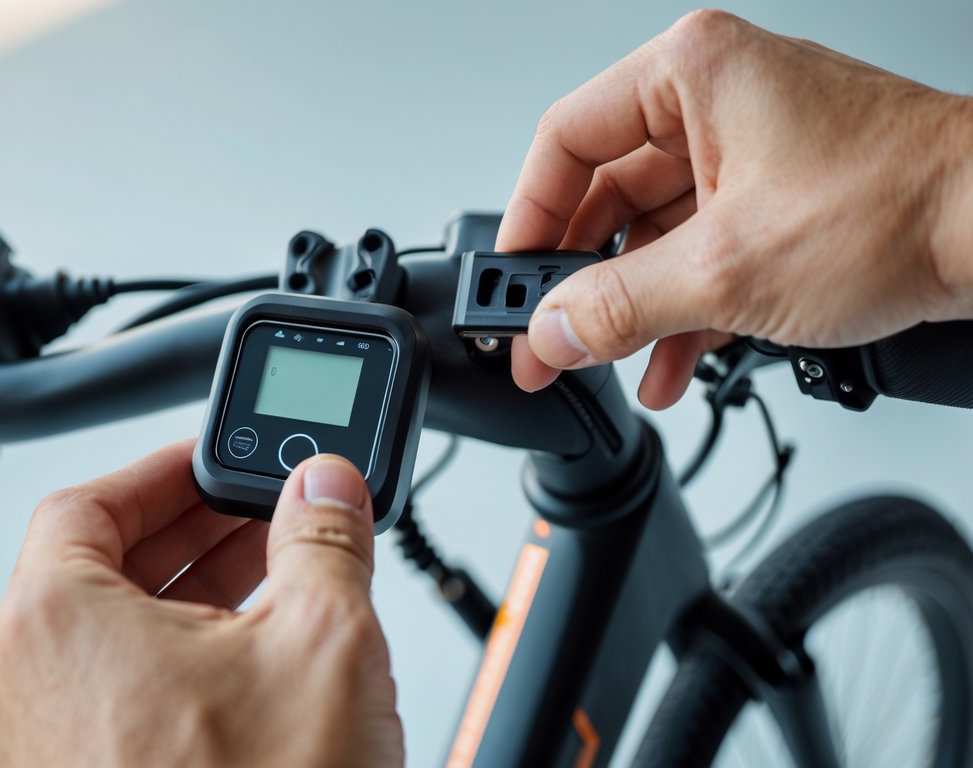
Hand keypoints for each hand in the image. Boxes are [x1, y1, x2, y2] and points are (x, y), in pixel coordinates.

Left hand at [0, 440, 402, 767]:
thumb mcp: (324, 645)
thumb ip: (325, 539)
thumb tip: (326, 488)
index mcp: (50, 624)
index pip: (90, 500)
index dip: (167, 470)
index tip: (218, 464)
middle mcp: (15, 690)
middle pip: (97, 570)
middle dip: (195, 539)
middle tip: (264, 525)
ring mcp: (30, 755)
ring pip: (106, 643)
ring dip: (189, 608)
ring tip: (272, 598)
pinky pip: (108, 707)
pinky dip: (171, 676)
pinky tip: (246, 682)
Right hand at [498, 10, 972, 407]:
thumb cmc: (904, 204)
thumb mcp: (727, 270)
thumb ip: (618, 306)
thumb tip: (550, 332)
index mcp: (693, 75)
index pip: (566, 142)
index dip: (528, 219)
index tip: (509, 281)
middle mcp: (719, 102)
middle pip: (607, 195)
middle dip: (578, 282)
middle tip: (545, 338)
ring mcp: (752, 152)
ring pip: (654, 235)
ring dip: (630, 309)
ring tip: (606, 364)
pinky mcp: (780, 199)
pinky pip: (702, 253)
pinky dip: (681, 310)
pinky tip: (668, 365)